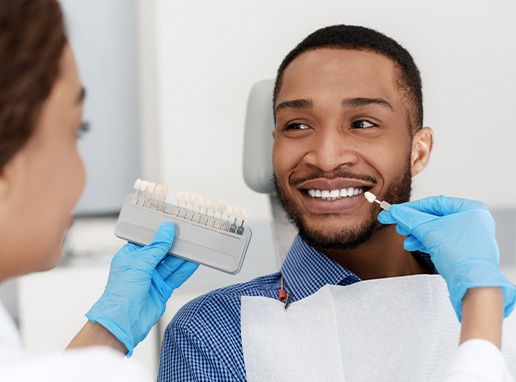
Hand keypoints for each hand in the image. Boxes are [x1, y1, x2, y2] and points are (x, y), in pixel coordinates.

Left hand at [86, 222, 198, 355]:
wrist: (123, 321)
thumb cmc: (121, 293)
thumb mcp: (140, 263)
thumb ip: (157, 247)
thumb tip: (166, 230)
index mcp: (130, 256)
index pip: (148, 240)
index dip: (160, 233)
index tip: (173, 225)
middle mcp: (141, 267)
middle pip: (162, 252)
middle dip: (174, 245)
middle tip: (187, 235)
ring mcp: (152, 279)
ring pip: (171, 264)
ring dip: (182, 257)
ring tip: (194, 247)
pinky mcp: (162, 290)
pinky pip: (176, 277)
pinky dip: (185, 270)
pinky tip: (193, 262)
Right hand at [378, 196, 514, 320]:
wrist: (473, 285)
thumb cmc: (462, 255)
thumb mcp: (430, 231)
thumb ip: (410, 219)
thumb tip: (395, 211)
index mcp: (470, 209)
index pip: (435, 203)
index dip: (412, 208)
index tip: (396, 212)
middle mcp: (472, 220)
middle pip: (434, 216)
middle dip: (414, 223)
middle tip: (398, 225)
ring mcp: (469, 236)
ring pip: (436, 230)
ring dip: (418, 234)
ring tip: (405, 239)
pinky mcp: (464, 250)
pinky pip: (441, 241)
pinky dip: (426, 242)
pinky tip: (413, 245)